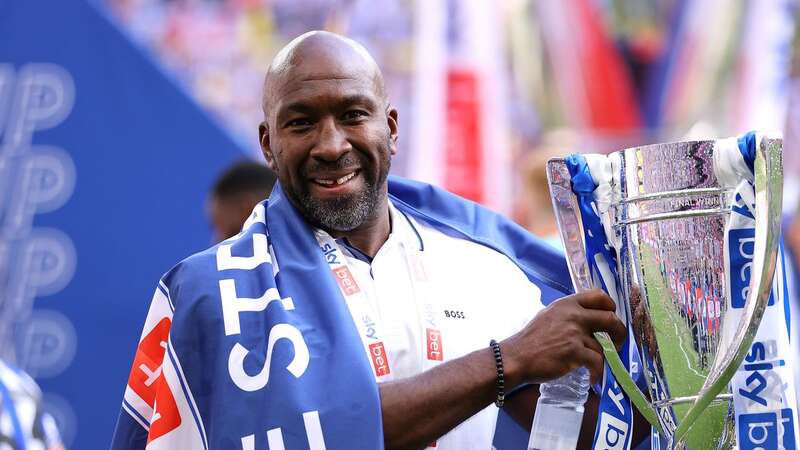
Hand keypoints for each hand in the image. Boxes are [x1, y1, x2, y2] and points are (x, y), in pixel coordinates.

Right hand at [501, 289, 625, 385]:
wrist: (516, 358)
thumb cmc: (530, 340)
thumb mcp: (548, 316)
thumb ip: (566, 315)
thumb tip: (585, 319)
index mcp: (567, 304)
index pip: (599, 296)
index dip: (611, 306)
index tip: (612, 317)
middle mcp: (573, 315)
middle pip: (610, 318)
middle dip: (619, 333)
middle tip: (617, 343)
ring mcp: (575, 333)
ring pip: (603, 346)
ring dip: (604, 358)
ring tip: (597, 366)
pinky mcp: (575, 352)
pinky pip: (597, 362)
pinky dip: (597, 373)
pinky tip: (592, 378)